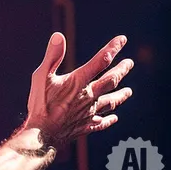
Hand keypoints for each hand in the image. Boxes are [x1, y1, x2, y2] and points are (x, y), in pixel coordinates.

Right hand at [24, 33, 133, 147]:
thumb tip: (59, 35)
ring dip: (121, 95)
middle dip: (121, 70)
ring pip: (111, 102)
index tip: (122, 40)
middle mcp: (89, 96)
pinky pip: (102, 122)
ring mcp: (89, 112)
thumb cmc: (40, 104)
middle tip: (130, 63)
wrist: (43, 133)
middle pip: (111, 81)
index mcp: (79, 82)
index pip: (100, 61)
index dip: (112, 49)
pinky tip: (114, 118)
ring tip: (129, 91)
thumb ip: (52, 56)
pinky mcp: (86, 126)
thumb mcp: (41, 76)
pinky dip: (109, 119)